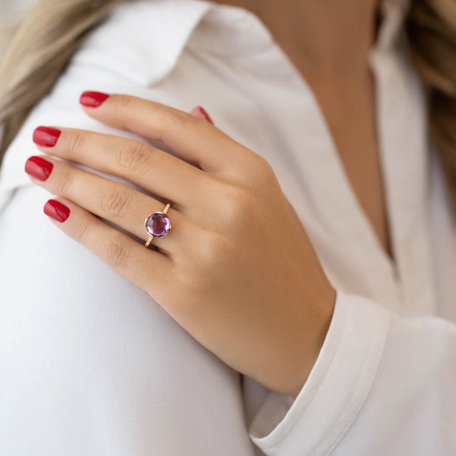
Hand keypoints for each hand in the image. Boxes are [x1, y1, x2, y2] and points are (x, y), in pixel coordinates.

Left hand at [25, 91, 335, 397]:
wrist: (306, 332)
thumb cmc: (285, 264)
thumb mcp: (269, 199)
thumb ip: (227, 157)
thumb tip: (193, 113)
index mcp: (251, 175)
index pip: (176, 127)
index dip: (125, 108)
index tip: (89, 102)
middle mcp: (229, 205)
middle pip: (139, 160)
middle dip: (83, 142)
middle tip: (47, 134)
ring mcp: (206, 250)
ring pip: (121, 203)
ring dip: (71, 180)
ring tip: (39, 167)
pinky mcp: (183, 292)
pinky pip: (119, 251)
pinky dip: (82, 228)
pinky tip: (56, 210)